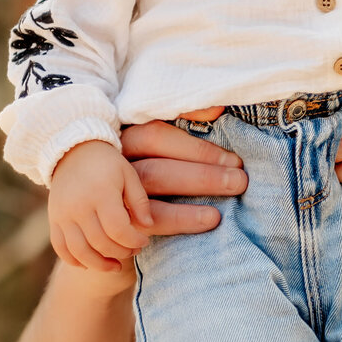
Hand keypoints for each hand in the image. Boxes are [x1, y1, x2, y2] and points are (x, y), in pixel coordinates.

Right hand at [49, 140, 153, 272]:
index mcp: (100, 193)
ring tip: (115, 265)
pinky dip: (74, 260)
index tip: (144, 242)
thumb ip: (139, 201)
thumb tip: (148, 227)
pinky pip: (61, 247)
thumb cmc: (108, 164)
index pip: (118, 229)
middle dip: (120, 252)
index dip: (134, 241)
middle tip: (133, 251)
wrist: (72, 151)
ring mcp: (62, 214)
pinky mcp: (53, 219)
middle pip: (100, 242)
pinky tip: (90, 263)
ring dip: (99, 264)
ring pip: (79, 251)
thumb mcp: (128, 175)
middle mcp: (78, 206)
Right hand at [120, 116, 246, 233]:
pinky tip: (191, 231)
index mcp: (123, 137)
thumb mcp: (158, 131)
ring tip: (215, 216)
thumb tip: (215, 110)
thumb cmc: (144, 155)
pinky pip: (141, 228)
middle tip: (238, 182)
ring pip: (147, 205)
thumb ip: (186, 116)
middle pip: (155, 172)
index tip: (234, 160)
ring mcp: (112, 197)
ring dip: (183, 212)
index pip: (156, 138)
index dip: (197, 150)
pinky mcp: (114, 223)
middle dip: (201, 178)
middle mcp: (114, 168)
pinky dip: (168, 228)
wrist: (103, 196)